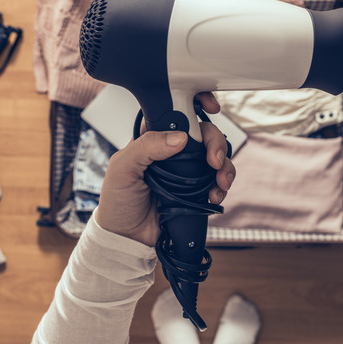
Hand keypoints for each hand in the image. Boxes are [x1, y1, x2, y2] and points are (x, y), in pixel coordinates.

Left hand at [95, 93, 236, 246]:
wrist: (126, 239)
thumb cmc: (117, 201)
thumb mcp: (122, 168)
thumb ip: (146, 146)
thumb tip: (180, 137)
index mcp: (153, 138)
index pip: (180, 112)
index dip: (199, 105)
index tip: (212, 108)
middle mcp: (173, 151)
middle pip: (205, 134)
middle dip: (217, 143)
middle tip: (214, 160)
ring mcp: (188, 172)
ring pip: (217, 157)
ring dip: (225, 166)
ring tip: (220, 181)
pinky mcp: (197, 191)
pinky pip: (218, 182)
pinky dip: (222, 186)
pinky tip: (215, 194)